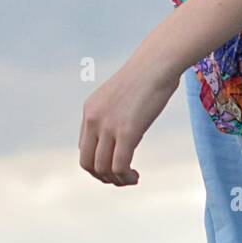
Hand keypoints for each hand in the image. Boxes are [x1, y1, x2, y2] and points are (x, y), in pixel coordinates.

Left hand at [78, 49, 179, 186]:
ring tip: (132, 179)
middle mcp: (94, 119)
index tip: (116, 166)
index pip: (84, 148)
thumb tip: (122, 133)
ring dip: (116, 180)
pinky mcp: (127, 131)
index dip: (98, 163)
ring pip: (103, 168)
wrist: (158, 62)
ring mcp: (109, 126)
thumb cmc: (146, 75)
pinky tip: (136, 176)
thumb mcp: (121, 96)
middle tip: (121, 178)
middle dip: (103, 177)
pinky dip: (126, 177)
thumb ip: (115, 113)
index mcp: (90, 110)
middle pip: (87, 163)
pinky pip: (120, 166)